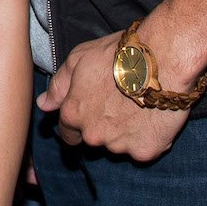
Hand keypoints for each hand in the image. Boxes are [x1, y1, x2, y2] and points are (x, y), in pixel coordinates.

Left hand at [37, 32, 189, 161]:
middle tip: (120, 104)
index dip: (78, 125)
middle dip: (103, 127)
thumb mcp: (79, 59)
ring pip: (119, 145)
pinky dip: (149, 138)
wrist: (162, 58)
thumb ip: (59, 85)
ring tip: (140, 106)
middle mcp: (92, 135)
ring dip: (126, 132)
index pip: (68, 134)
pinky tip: (155, 117)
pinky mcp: (145, 151)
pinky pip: (144, 149)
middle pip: (94, 139)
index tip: (92, 114)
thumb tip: (44, 105)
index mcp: (73, 114)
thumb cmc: (119, 54)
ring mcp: (119, 146)